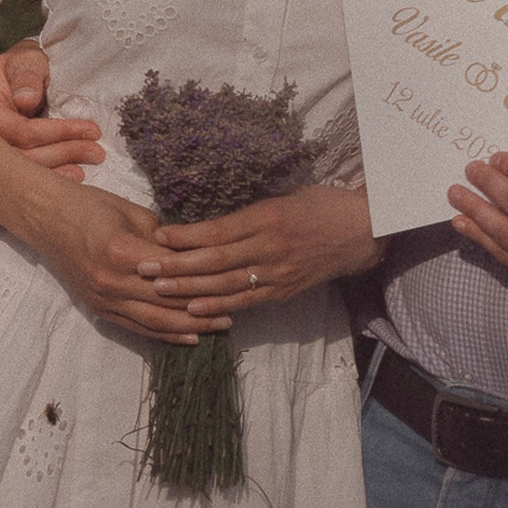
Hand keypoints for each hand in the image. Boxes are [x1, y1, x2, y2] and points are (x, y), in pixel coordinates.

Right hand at [0, 38, 104, 177]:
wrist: (20, 77)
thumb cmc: (23, 65)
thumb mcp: (26, 59)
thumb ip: (26, 76)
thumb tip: (26, 100)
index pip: (20, 131)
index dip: (57, 132)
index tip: (91, 129)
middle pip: (22, 157)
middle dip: (62, 154)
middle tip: (97, 151)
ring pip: (24, 172)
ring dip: (59, 171)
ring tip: (89, 165)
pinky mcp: (5, 164)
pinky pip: (25, 178)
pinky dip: (51, 178)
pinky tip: (73, 177)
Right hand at [26, 183, 223, 344]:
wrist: (45, 217)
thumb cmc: (89, 206)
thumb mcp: (131, 211)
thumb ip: (163, 236)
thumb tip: (194, 252)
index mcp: (121, 251)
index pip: (172, 272)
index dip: (202, 279)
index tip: (229, 281)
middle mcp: (111, 281)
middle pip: (165, 301)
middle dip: (201, 310)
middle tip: (233, 313)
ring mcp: (102, 298)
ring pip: (152, 321)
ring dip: (187, 328)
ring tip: (216, 329)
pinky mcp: (97, 309)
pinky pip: (135, 327)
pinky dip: (162, 334)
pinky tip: (186, 337)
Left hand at [140, 186, 379, 317]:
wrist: (363, 231)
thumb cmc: (322, 205)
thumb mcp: (284, 197)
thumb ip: (248, 213)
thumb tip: (207, 224)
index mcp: (268, 217)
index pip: (218, 230)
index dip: (185, 237)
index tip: (157, 237)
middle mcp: (270, 247)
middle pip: (215, 260)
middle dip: (176, 266)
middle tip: (144, 268)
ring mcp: (278, 273)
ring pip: (226, 285)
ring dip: (189, 290)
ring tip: (159, 289)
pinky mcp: (284, 291)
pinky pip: (246, 302)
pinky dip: (219, 307)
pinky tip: (194, 311)